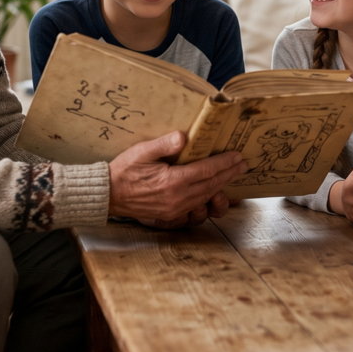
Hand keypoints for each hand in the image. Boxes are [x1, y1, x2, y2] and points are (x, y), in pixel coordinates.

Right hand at [108, 131, 246, 225]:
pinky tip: (212, 190)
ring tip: (232, 176)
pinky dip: (207, 196)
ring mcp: (175, 208)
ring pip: (205, 196)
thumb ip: (164, 144)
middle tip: (243, 165)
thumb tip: (183, 137)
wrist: (108, 195)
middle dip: (229, 174)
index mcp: (173, 181)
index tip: (237, 156)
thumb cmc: (124, 171)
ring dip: (221, 185)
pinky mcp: (171, 214)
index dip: (225, 162)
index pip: (207, 170)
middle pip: (211, 184)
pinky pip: (195, 205)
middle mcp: (178, 198)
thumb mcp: (142, 151)